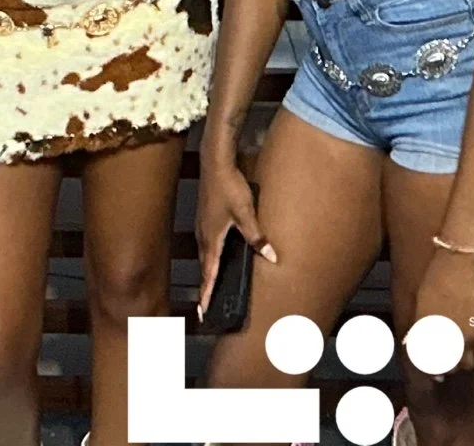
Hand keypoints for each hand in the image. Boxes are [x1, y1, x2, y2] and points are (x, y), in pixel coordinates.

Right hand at [194, 157, 275, 317]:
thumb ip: (257, 236)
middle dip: (205, 287)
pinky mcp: (205, 217)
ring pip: (205, 256)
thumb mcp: (246, 213)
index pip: (209, 274)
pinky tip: (216, 255)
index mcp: (212, 239)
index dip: (207, 293)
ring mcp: (202, 226)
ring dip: (207, 272)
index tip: (203, 310)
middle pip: (204, 268)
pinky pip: (206, 244)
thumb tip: (271, 256)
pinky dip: (209, 257)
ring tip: (210, 285)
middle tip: (205, 305)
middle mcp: (203, 236)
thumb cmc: (229, 187)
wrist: (215, 162)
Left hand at [413, 248, 473, 371]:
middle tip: (447, 360)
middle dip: (447, 366)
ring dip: (464, 362)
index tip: (432, 370)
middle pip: (449, 367)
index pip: (428, 364)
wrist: (461, 263)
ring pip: (467, 365)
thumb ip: (421, 328)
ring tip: (462, 353)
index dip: (430, 369)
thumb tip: (417, 342)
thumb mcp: (421, 305)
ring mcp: (467, 338)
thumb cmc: (435, 279)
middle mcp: (447, 341)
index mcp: (428, 336)